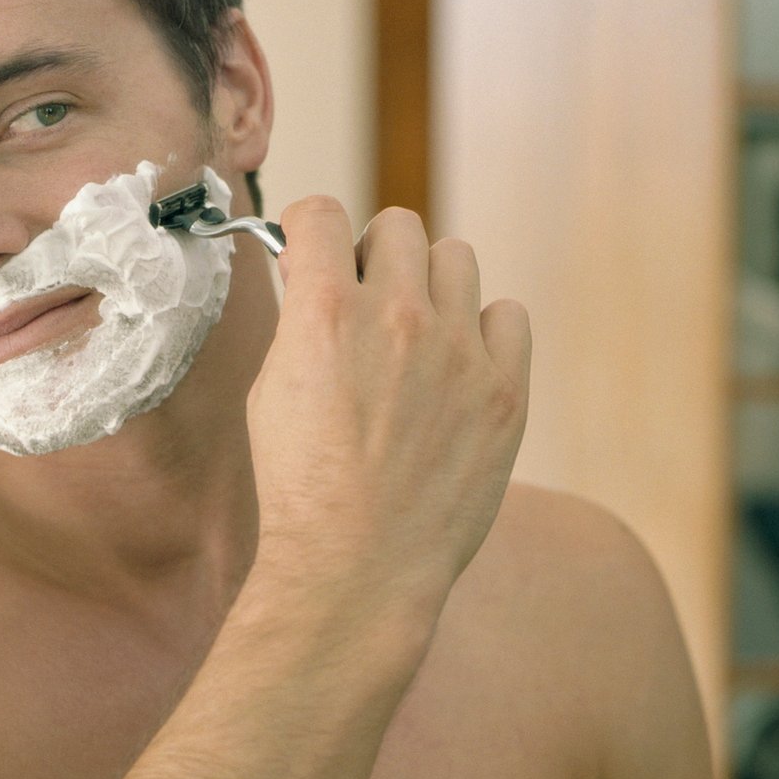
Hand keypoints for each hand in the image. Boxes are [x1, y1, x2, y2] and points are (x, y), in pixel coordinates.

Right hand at [245, 198, 530, 627]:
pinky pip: (507, 314)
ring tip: (418, 339)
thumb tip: (315, 281)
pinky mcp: (504, 389)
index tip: (312, 248)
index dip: (310, 227)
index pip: (320, 212)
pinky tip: (460, 369)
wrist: (359, 566)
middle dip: (376, 256)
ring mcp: (459, 351)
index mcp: (325, 312)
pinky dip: (484, 331)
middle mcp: (398, 316)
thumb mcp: (271, 391)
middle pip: (398, 227)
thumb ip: (300, 324)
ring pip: (455, 259)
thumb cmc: (303, 488)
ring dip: (432, 286)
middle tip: (369, 303)